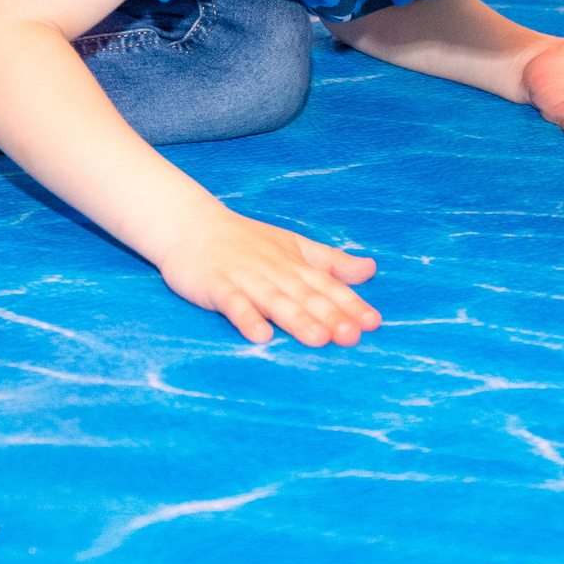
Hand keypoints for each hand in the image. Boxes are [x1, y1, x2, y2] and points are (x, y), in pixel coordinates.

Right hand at [150, 207, 381, 346]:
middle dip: (329, 316)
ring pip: (275, 300)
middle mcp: (274, 270)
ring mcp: (245, 277)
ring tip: (317, 339)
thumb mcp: (293, 246)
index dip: (350, 304)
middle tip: (351, 337)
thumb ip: (331, 262)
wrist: (190, 224)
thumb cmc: (245, 240)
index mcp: (294, 263)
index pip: (327, 286)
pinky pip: (233, 303)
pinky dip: (246, 317)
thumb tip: (371, 269)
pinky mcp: (216, 285)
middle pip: (305, 296)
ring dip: (296, 319)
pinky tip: (259, 336)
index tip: (373, 323)